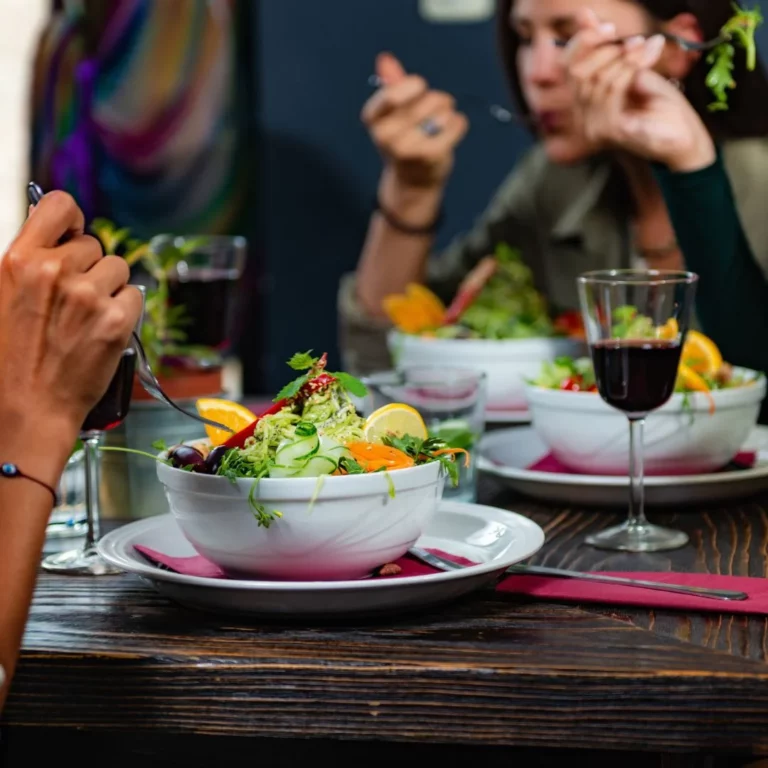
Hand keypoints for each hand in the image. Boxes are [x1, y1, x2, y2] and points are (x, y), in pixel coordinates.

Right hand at [0, 192, 142, 462]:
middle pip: (94, 245)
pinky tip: (103, 330)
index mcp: (19, 259)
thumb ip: (29, 261)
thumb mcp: (3, 295)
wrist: (26, 408)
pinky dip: (125, 311)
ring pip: (118, 270)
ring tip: (86, 319)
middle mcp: (55, 271)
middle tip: (72, 302)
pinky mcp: (116, 321)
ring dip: (109, 290)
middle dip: (89, 269)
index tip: (73, 236)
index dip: (72, 220)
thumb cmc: (10, 358)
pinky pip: (134, 296)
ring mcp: (88, 296)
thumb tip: (54, 226)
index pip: (60, 205)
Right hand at [362, 52, 468, 191]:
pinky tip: (453, 128)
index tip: (420, 87)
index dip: (413, 86)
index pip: (392, 93)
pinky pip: (455, 124)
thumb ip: (392, 84)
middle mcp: (385, 136)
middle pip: (426, 99)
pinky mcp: (430, 157)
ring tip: (442, 122)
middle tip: (439, 107)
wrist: (412, 180)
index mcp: (373, 120)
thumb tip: (385, 58)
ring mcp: (407, 149)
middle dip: (438, 98)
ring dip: (448, 112)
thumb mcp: (394, 112)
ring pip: (442, 111)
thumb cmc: (404, 138)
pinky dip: (458, 123)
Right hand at [565, 9, 714, 171]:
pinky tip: (650, 53)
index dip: (581, 41)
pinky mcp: (610, 130)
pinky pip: (612, 90)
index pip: (567, 68)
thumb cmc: (660, 106)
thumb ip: (608, 46)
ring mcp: (594, 126)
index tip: (608, 26)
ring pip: (596, 79)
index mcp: (585, 102)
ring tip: (647, 45)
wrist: (684, 136)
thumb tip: (584, 14)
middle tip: (635, 40)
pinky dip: (632, 66)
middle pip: (575, 73)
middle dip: (605, 48)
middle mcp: (583, 117)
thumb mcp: (632, 68)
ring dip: (625, 56)